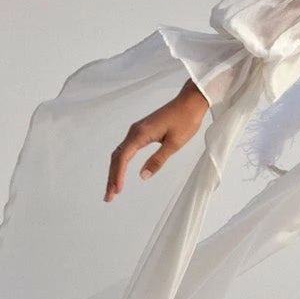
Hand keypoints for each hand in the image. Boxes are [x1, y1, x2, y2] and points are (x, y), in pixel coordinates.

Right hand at [106, 79, 209, 199]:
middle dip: (111, 177)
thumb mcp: (174, 144)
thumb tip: (142, 176)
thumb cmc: (185, 120)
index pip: (123, 158)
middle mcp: (134, 131)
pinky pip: (126, 148)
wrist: (191, 102)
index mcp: (140, 134)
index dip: (118, 176)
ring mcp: (137, 130)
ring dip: (115, 171)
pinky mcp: (141, 130)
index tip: (116, 191)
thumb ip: (157, 160)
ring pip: (120, 153)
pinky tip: (121, 172)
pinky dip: (121, 162)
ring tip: (113, 189)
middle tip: (108, 197)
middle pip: (117, 157)